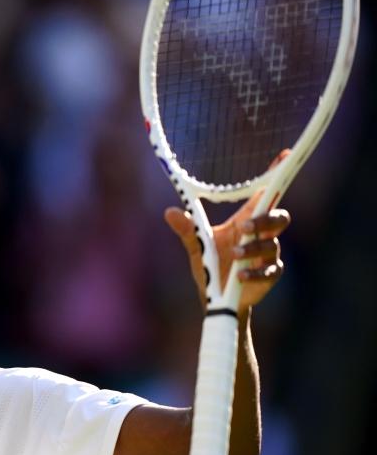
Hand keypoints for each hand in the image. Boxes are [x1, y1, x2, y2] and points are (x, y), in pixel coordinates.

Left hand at [164, 151, 291, 310]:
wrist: (215, 299)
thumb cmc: (209, 267)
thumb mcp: (195, 247)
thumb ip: (186, 230)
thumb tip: (170, 212)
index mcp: (245, 222)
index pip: (263, 195)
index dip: (275, 175)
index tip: (284, 155)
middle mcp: (260, 235)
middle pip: (278, 217)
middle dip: (265, 219)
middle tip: (243, 228)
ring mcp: (268, 255)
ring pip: (272, 244)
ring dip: (253, 248)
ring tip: (233, 256)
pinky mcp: (270, 274)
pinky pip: (270, 270)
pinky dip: (255, 271)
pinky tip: (240, 276)